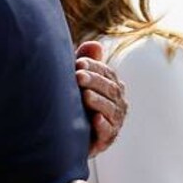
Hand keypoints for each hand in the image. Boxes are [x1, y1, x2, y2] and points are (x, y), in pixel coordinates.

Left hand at [74, 41, 126, 156]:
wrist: (64, 133)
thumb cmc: (72, 100)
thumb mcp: (77, 79)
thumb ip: (85, 61)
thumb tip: (94, 43)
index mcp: (112, 86)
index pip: (107, 73)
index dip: (94, 67)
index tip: (78, 63)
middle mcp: (117, 103)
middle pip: (110, 89)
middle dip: (94, 81)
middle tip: (78, 76)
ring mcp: (114, 121)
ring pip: (110, 109)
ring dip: (98, 101)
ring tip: (85, 95)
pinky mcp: (106, 139)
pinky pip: (108, 132)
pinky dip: (103, 125)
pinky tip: (95, 119)